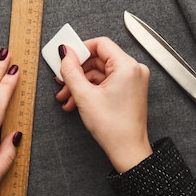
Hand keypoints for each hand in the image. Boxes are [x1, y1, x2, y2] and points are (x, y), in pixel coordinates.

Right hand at [55, 37, 152, 172]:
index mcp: (127, 66)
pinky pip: (106, 82)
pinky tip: (76, 101)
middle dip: (77, 72)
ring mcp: (132, 80)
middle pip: (98, 59)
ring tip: (66, 97)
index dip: (80, 50)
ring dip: (81, 83)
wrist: (127, 151)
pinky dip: (90, 90)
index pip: (100, 44)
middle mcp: (133, 70)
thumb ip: (71, 70)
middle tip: (62, 80)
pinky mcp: (129, 90)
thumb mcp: (84, 95)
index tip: (66, 57)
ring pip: (99, 73)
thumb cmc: (113, 127)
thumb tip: (65, 53)